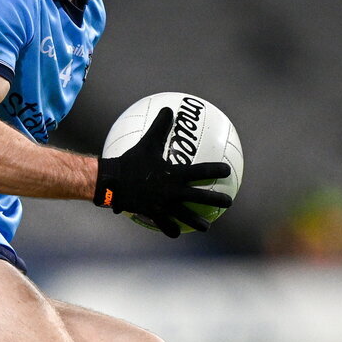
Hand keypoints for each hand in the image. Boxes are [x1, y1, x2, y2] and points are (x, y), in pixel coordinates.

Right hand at [93, 107, 232, 237]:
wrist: (112, 182)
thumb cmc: (131, 161)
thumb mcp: (146, 142)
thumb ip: (160, 127)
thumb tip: (168, 108)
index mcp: (175, 174)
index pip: (202, 171)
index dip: (217, 170)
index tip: (227, 171)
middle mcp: (173, 191)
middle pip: (201, 198)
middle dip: (217, 200)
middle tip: (228, 202)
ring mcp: (164, 205)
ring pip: (186, 216)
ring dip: (198, 222)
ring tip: (206, 227)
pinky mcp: (154, 214)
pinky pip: (165, 224)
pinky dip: (171, 229)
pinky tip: (176, 233)